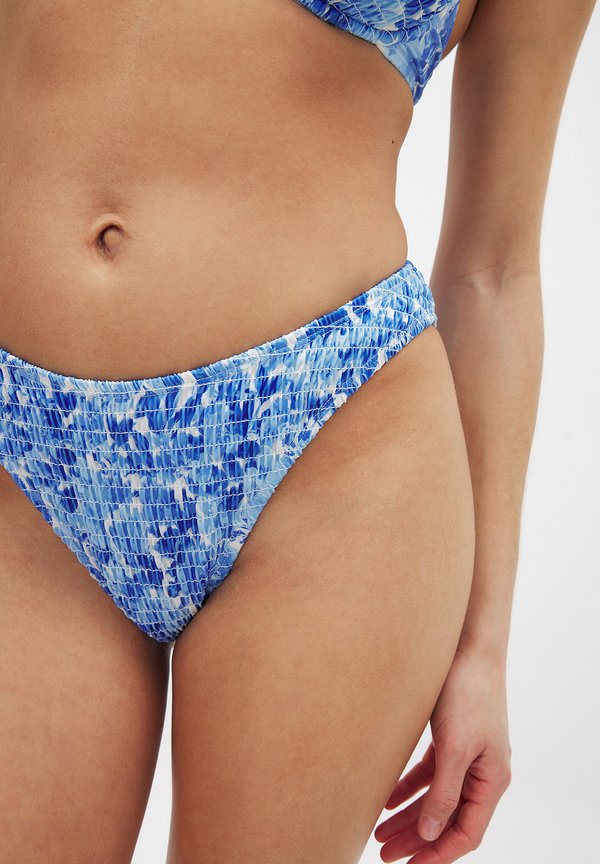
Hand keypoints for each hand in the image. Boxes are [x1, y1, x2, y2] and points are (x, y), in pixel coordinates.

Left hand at [374, 644, 511, 862]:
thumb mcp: (456, 747)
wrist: (468, 647)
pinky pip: (428, 774)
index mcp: (492, 779)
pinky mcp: (450, 738)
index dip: (438, 854)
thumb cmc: (468, 693)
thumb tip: (431, 833)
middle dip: (417, 839)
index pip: (466, 832)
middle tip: (386, 854)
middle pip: (449, 819)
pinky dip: (408, 787)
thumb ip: (445, 792)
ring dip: (410, 817)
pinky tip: (385, 797)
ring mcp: (466, 755)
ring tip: (379, 832)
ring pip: (435, 798)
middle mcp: (482, 772)